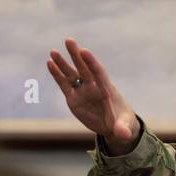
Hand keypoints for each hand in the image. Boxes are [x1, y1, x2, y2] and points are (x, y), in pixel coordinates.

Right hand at [47, 38, 140, 153]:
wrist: (115, 125)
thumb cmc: (122, 122)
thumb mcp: (125, 128)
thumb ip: (123, 129)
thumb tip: (123, 135)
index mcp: (107, 89)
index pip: (98, 72)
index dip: (92, 62)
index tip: (84, 51)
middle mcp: (93, 87)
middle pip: (84, 68)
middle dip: (76, 55)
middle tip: (69, 40)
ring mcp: (83, 92)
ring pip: (72, 74)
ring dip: (63, 63)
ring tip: (53, 52)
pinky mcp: (74, 99)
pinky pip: (64, 85)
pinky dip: (57, 74)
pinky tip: (49, 63)